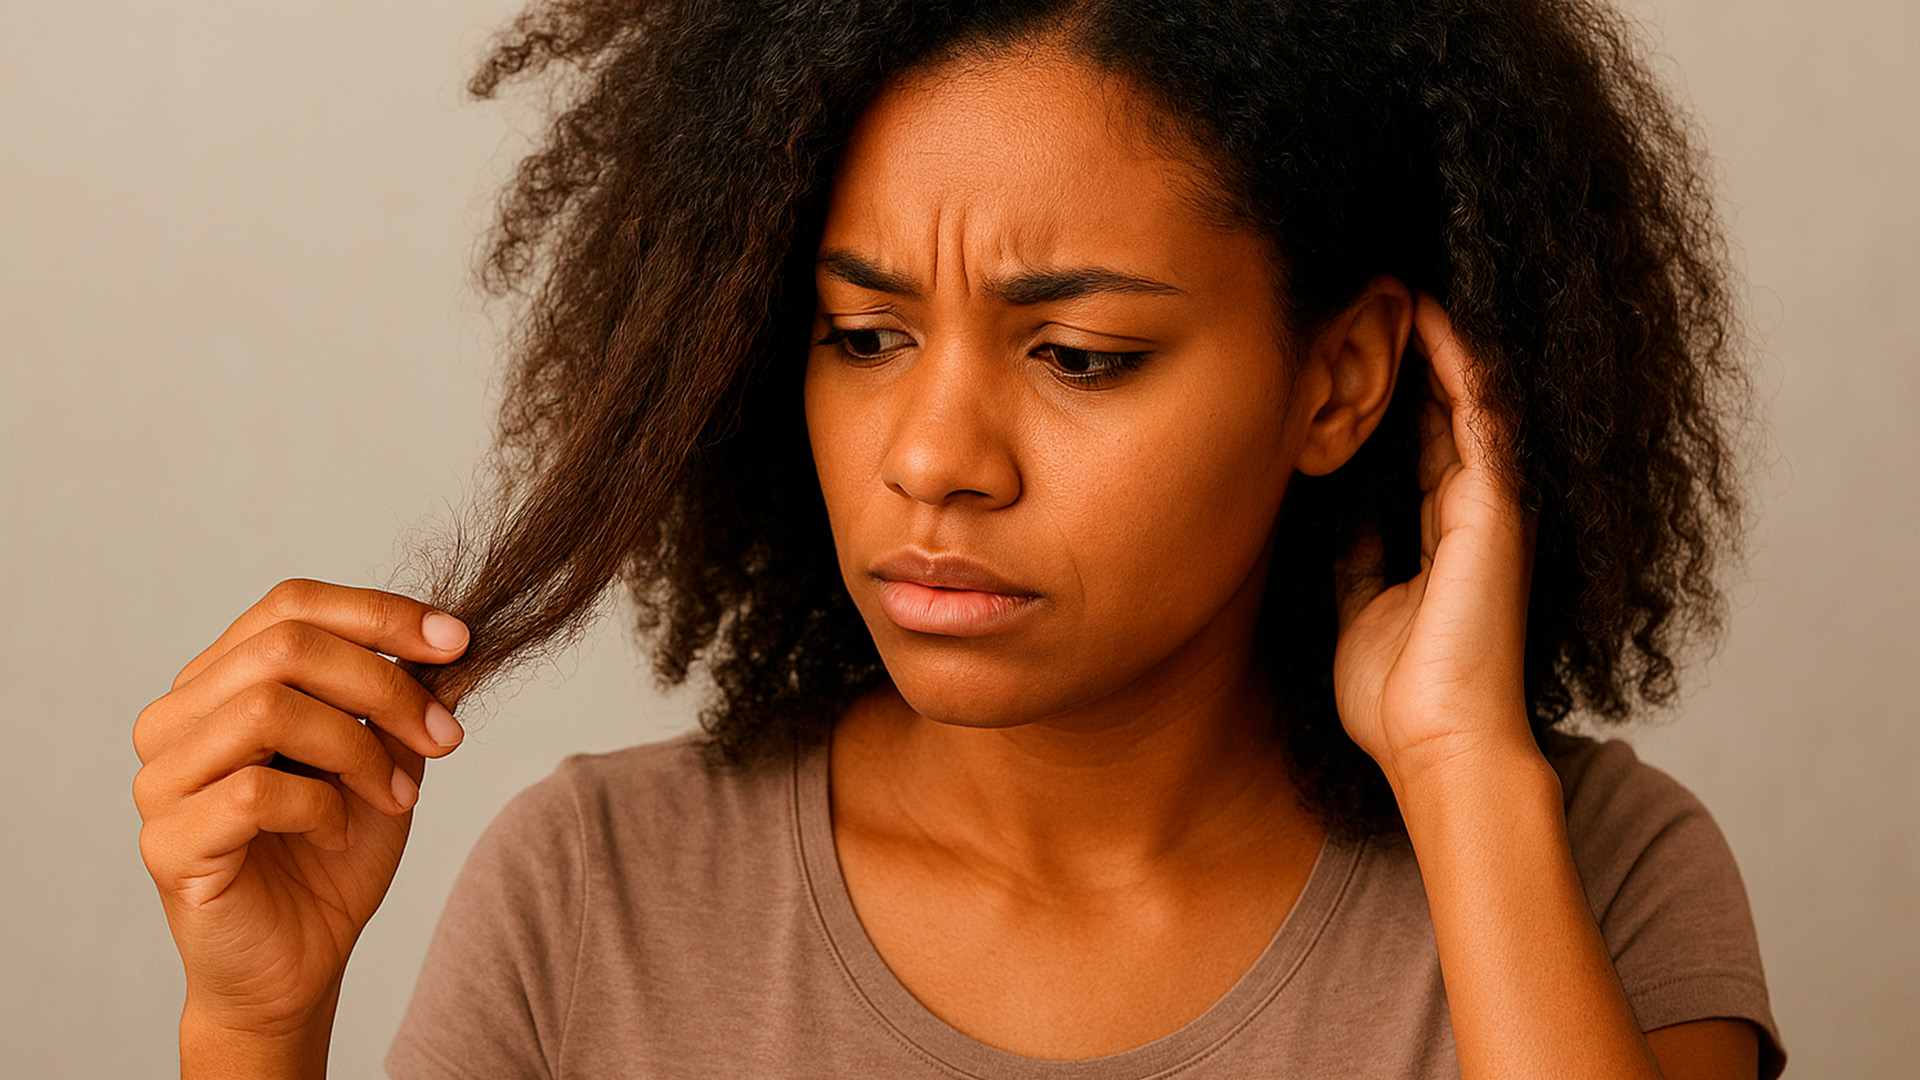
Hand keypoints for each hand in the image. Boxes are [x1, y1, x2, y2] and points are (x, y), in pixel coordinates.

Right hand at [132, 580, 467, 1061]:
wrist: (300, 963)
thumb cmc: (334, 855)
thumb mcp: (386, 758)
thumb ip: (405, 697)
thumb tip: (454, 639)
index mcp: (221, 681)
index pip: (291, 605)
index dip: (379, 613)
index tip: (457, 641)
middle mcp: (177, 718)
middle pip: (285, 647)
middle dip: (385, 685)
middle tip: (443, 740)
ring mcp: (162, 779)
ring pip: (267, 708)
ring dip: (358, 748)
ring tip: (397, 796)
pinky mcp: (169, 842)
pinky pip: (253, 791)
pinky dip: (321, 807)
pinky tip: (341, 833)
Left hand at [1332, 297, 1536, 785]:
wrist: (1436, 744)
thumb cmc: (1399, 696)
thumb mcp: (1358, 607)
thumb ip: (1355, 555)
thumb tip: (1331, 512)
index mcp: (1441, 532)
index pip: (1416, 438)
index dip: (1391, 388)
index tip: (1350, 340)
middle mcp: (1472, 508)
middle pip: (1442, 405)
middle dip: (1410, 348)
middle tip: (1370, 287)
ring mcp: (1490, 503)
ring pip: (1466, 395)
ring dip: (1434, 337)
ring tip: (1397, 278)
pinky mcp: (1497, 504)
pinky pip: (1481, 412)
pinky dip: (1457, 359)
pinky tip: (1428, 311)